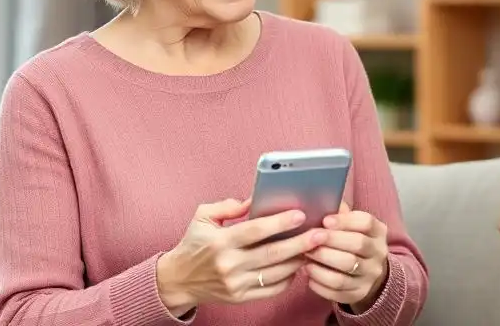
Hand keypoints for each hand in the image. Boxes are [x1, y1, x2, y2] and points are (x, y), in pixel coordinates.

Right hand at [156, 199, 325, 315]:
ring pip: (276, 273)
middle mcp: (229, 264)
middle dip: (300, 243)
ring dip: (299, 260)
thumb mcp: (202, 217)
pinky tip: (297, 266)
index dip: (280, 222)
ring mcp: (236, 284)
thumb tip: (254, 200)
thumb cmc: (193, 244)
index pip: (256, 231)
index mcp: (220, 242)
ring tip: (316, 248)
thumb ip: (227, 206)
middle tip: (321, 234)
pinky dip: (288, 278)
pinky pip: (272, 289)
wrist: (178, 280)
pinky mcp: (241, 298)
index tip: (301, 214)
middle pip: (273, 254)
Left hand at [304, 202, 389, 312]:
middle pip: (357, 245)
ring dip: (322, 262)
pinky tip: (308, 274)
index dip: (345, 221)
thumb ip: (341, 214)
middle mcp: (378, 254)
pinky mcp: (359, 294)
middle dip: (331, 241)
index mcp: (378, 232)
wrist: (369, 274)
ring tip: (305, 256)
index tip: (325, 220)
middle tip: (310, 238)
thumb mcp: (354, 226)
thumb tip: (320, 201)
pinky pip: (338, 290)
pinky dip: (320, 282)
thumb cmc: (354, 243)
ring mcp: (370, 276)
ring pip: (346, 269)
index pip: (366, 223)